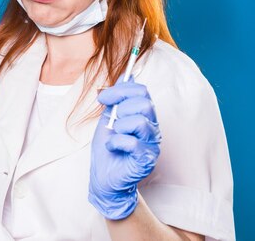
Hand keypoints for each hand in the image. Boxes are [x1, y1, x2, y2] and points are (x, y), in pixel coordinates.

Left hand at [88, 74, 160, 219]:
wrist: (103, 178)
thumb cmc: (108, 149)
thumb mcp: (109, 118)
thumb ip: (118, 99)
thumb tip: (126, 76)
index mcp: (144, 115)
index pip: (142, 91)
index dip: (120, 90)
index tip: (103, 98)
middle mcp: (152, 128)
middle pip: (144, 103)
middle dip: (121, 108)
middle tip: (111, 121)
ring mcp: (151, 144)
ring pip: (140, 121)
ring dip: (119, 127)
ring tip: (114, 136)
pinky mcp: (146, 159)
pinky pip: (132, 142)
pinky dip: (116, 142)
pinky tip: (113, 147)